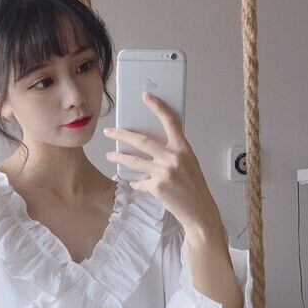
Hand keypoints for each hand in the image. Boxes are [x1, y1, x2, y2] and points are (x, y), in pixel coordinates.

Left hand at [104, 91, 221, 239]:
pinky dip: (136, 183)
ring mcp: (164, 172)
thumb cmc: (193, 186)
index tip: (146, 97)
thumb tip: (150, 145)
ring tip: (110, 156)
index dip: (157, 107)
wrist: (199, 210)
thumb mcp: (188, 163)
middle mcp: (174, 157)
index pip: (170, 121)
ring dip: (118, 158)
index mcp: (184, 148)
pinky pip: (139, 182)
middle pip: (141, 140)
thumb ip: (172, 152)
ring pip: (134, 160)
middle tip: (109, 132)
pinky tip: (135, 183)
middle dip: (121, 134)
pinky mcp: (157, 187)